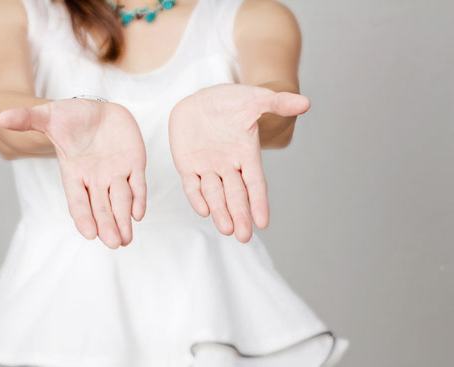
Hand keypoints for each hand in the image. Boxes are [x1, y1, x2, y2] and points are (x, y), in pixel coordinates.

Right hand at [0, 98, 146, 248]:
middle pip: (102, 207)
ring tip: (126, 239)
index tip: (90, 234)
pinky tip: (139, 214)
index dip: (84, 217)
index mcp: (75, 174)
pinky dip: (139, 199)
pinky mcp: (135, 164)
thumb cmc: (71, 117)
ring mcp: (116, 173)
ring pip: (121, 201)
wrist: (97, 110)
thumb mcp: (48, 116)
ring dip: (124, 219)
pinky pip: (138, 185)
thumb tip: (1, 117)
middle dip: (108, 225)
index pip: (78, 201)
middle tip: (114, 244)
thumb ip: (28, 119)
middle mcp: (96, 179)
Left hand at [168, 83, 309, 242]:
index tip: (263, 222)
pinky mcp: (187, 165)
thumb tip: (305, 103)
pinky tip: (204, 210)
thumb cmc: (230, 101)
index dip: (259, 202)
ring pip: (215, 195)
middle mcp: (228, 166)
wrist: (201, 99)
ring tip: (226, 230)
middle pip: (236, 196)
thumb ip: (277, 103)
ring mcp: (208, 168)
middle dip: (240, 216)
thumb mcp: (254, 99)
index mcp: (246, 155)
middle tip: (244, 236)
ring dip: (220, 212)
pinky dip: (197, 197)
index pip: (255, 183)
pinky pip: (192, 185)